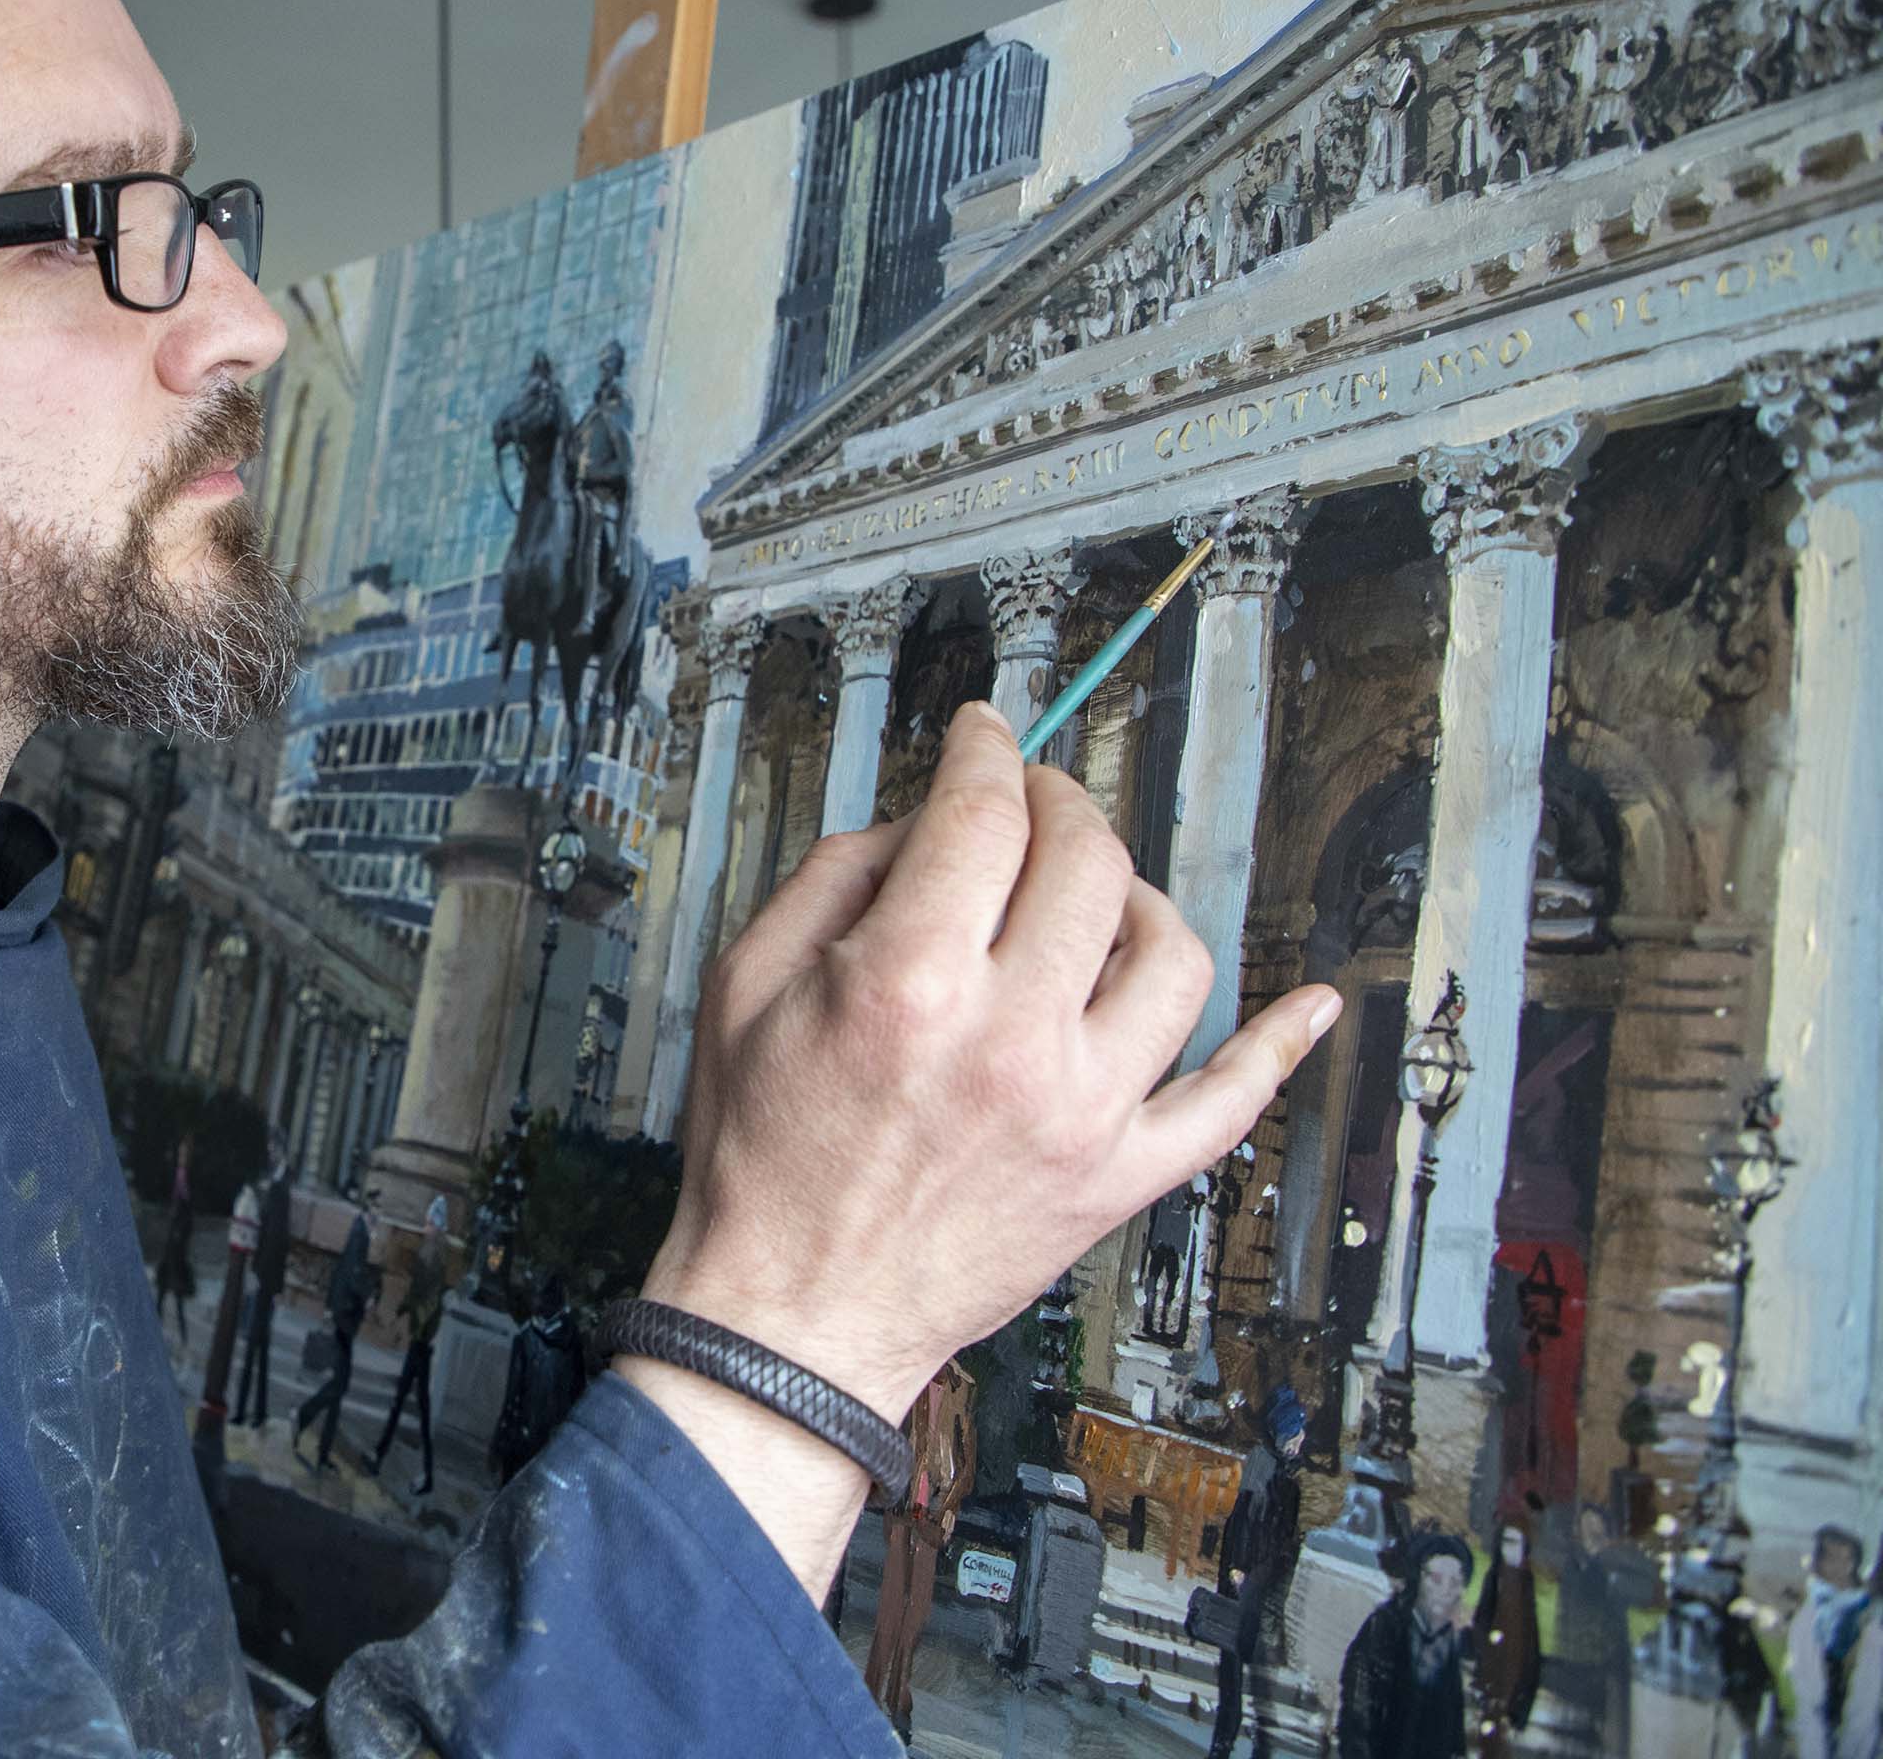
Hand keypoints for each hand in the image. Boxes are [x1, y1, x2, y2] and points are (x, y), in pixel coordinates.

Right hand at [621, 702, 1336, 1589]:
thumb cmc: (759, 1163)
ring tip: (1098, 900)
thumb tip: (918, 825)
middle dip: (1059, 804)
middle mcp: (1013, 1039)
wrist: (789, 1319)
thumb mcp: (744, 987)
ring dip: (1140, 898)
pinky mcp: (1118, 1178)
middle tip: (1032, 803)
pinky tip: (1311, 1004)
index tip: (986, 735)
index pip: (984, 813)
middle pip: (1087, 862)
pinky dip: (1280, 1048)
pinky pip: (1231, 1102)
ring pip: (1172, 956)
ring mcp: (1081, 1112)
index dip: (986, 750)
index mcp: (909, 982)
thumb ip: (832, 880)